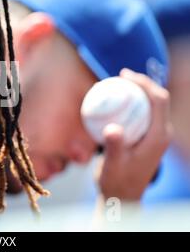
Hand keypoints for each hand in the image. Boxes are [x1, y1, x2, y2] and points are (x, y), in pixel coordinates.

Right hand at [97, 68, 172, 200]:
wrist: (122, 196)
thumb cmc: (117, 181)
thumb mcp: (114, 165)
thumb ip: (115, 146)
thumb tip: (112, 128)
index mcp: (158, 136)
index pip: (159, 101)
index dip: (145, 83)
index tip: (125, 75)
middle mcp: (160, 133)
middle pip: (158, 99)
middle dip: (142, 83)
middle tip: (121, 75)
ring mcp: (154, 136)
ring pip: (150, 106)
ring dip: (137, 92)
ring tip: (117, 83)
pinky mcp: (145, 138)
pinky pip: (140, 114)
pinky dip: (129, 104)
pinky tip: (112, 102)